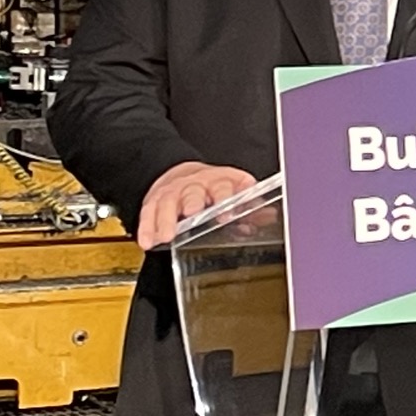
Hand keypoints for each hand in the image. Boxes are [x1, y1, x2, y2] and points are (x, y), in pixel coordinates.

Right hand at [137, 162, 257, 249]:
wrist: (181, 173)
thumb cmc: (213, 186)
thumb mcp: (235, 189)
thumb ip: (250, 204)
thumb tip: (268, 216)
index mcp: (218, 181)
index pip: (223, 187)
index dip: (225, 199)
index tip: (227, 214)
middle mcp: (194, 184)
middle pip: (192, 192)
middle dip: (192, 204)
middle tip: (192, 214)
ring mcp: (173, 192)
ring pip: (167, 203)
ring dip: (166, 220)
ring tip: (166, 236)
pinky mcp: (154, 200)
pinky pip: (148, 213)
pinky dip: (147, 228)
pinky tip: (147, 241)